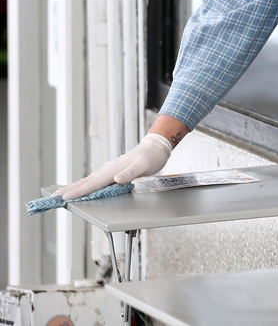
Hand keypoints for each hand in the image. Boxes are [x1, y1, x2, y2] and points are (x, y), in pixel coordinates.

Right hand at [55, 133, 172, 200]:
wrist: (155, 147)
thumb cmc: (150, 157)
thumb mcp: (144, 166)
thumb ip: (130, 173)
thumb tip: (116, 179)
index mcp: (112, 171)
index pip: (92, 184)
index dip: (78, 192)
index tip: (64, 198)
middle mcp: (108, 170)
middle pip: (85, 182)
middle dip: (69, 190)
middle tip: (54, 197)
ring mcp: (109, 170)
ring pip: (89, 181)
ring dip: (75, 188)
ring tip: (63, 194)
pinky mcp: (113, 172)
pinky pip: (96, 180)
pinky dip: (86, 185)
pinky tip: (83, 188)